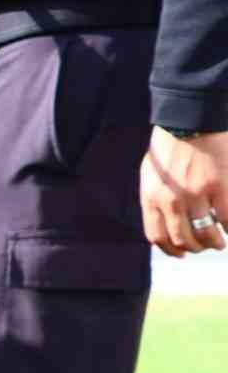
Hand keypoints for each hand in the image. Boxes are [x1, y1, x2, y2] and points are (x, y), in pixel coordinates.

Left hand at [140, 128, 226, 256]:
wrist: (190, 119)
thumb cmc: (171, 144)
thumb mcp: (152, 174)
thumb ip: (156, 197)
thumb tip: (164, 218)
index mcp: (151, 198)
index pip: (157, 237)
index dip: (171, 250)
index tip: (182, 253)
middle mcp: (170, 201)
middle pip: (182, 239)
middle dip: (195, 247)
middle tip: (206, 246)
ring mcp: (195, 195)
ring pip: (205, 234)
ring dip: (214, 242)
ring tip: (220, 241)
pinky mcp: (219, 186)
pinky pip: (226, 219)